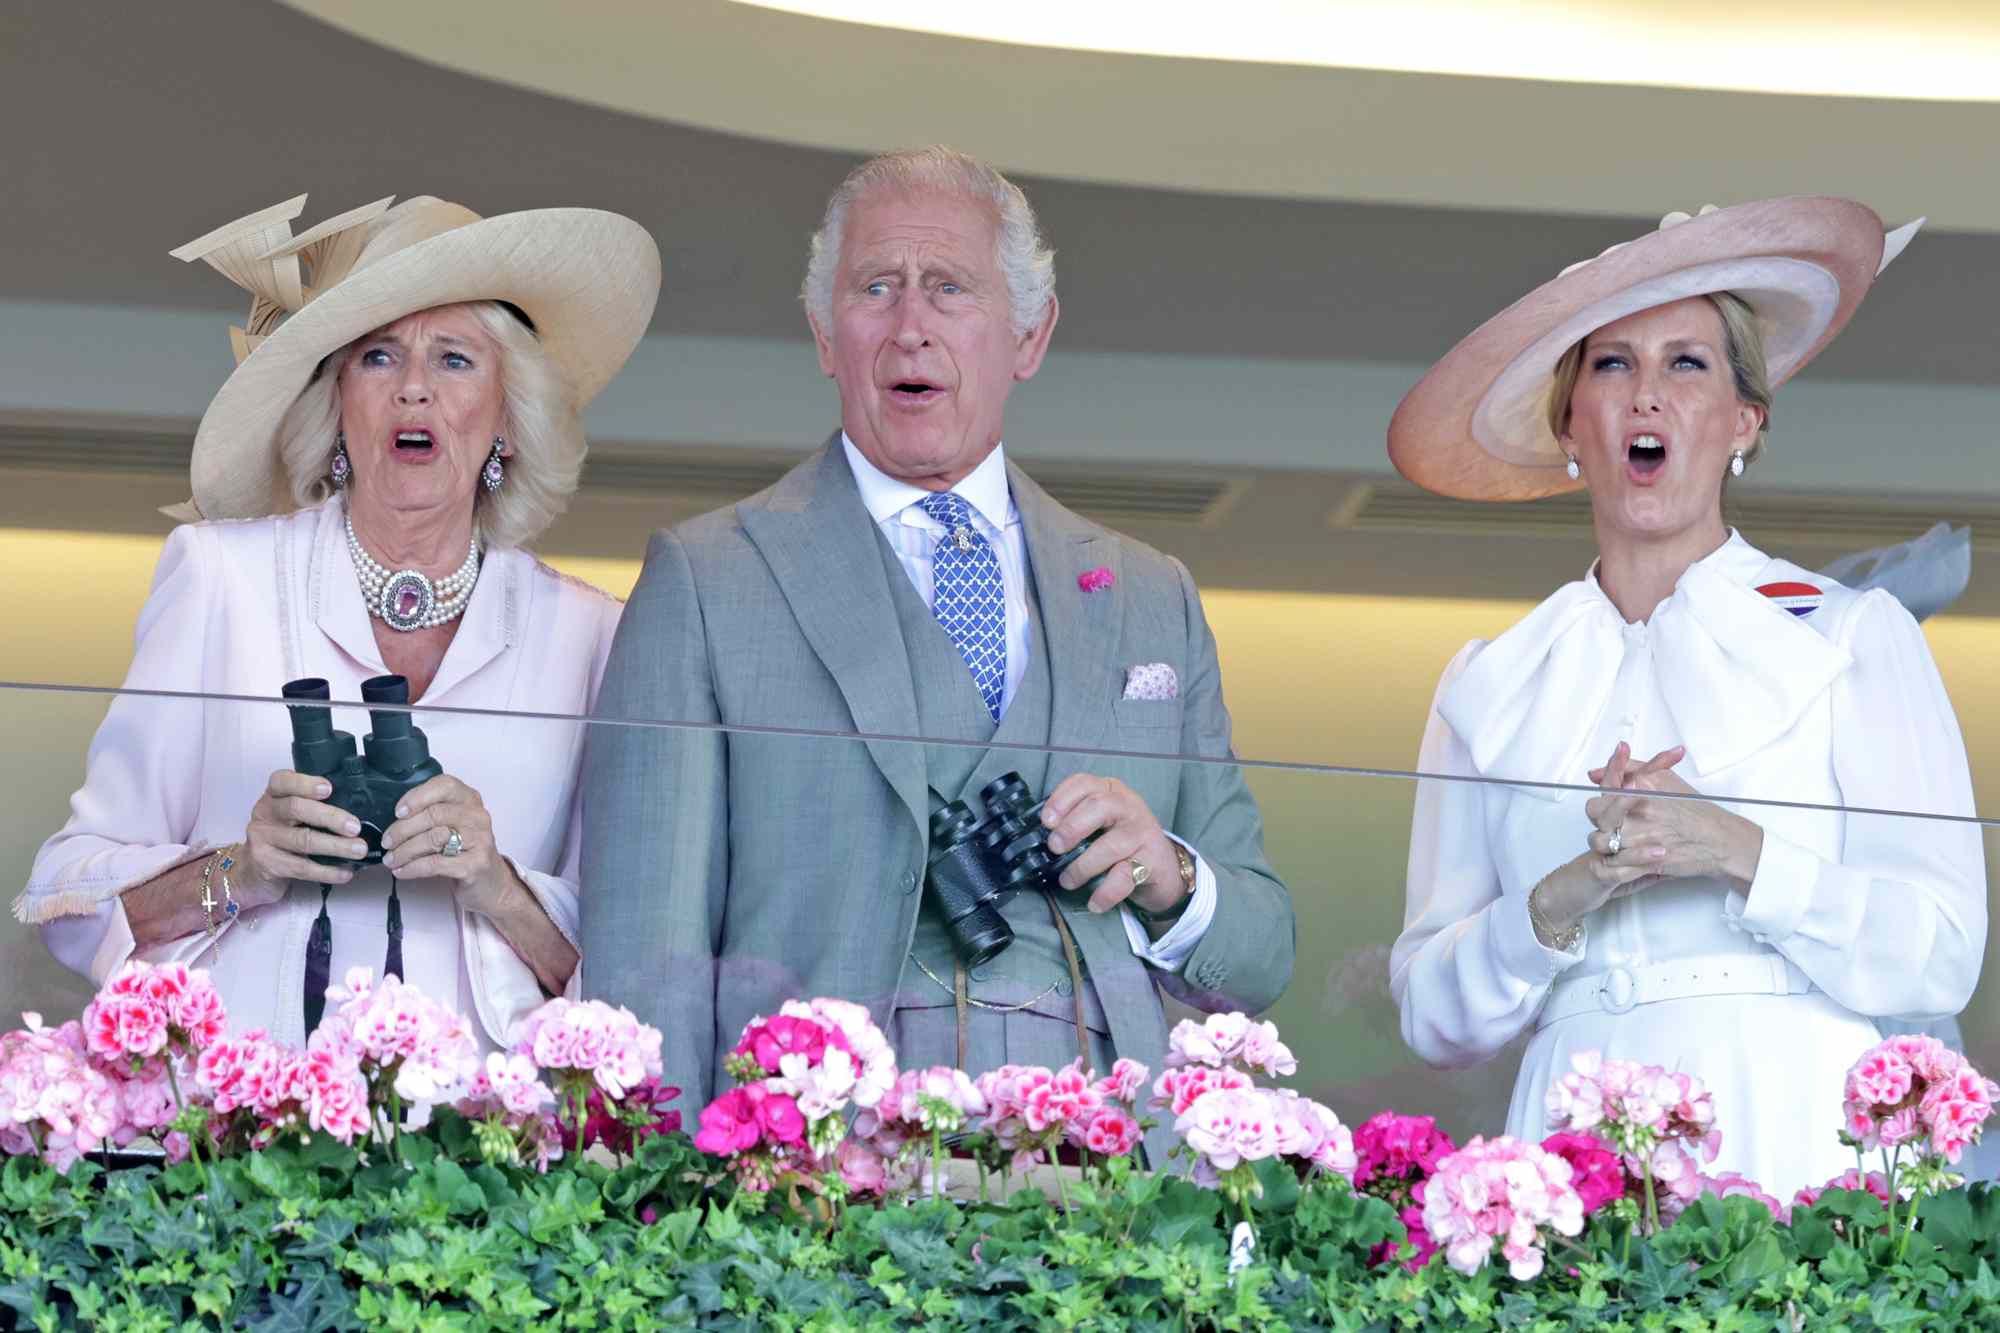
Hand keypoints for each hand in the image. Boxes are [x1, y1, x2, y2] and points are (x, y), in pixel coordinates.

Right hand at [240, 769, 365, 899]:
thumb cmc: (283, 835)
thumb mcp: (291, 815)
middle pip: (296, 809)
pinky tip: (344, 872)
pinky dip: (327, 871)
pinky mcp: (266, 863)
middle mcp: (264, 813)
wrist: (253, 871)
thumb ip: (314, 806)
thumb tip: (359, 807)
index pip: (282, 781)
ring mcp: (262, 839)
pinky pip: (301, 867)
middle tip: (355, 827)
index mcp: (273, 796)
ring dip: (335, 846)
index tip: (329, 788)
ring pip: (302, 840)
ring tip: (359, 850)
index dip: (305, 783)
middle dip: (330, 817)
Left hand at [379, 774, 523, 915]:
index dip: (417, 796)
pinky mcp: (475, 865)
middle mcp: (478, 817)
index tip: (398, 812)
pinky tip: (401, 871)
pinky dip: (413, 868)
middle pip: (434, 814)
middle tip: (387, 842)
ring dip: (404, 850)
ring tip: (391, 859)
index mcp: (470, 800)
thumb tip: (396, 819)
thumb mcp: (454, 825)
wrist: (491, 883)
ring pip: (433, 838)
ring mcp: (479, 840)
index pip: (444, 785)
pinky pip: (435, 864)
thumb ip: (432, 815)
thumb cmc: (465, 850)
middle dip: (403, 829)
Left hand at [1039, 774, 1184, 915]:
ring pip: (1110, 845)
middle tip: (1054, 848)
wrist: (1163, 868)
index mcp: (1110, 791)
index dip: (1061, 800)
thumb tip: (1039, 837)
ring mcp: (1142, 832)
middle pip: (1098, 806)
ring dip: (1082, 866)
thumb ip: (1075, 821)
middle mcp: (1128, 806)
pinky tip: (1094, 903)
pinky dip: (1106, 892)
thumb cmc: (1121, 841)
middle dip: (1071, 828)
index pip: (1084, 784)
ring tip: (1067, 881)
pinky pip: (1125, 876)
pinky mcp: (1151, 860)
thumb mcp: (1100, 822)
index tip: (1045, 822)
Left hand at [1582, 742, 1763, 887]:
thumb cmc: (1694, 809)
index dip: (1602, 793)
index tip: (1609, 798)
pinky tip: (1625, 857)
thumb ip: (1629, 769)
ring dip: (1605, 841)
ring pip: (1599, 841)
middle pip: (1594, 813)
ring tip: (1619, 840)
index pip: (1603, 789)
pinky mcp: (1643, 861)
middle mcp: (1636, 812)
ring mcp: (1639, 838)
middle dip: (1600, 817)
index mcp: (1639, 789)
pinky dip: (1615, 862)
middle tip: (1614, 820)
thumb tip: (1595, 773)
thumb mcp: (1664, 779)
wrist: (1719, 840)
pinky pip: (1614, 864)